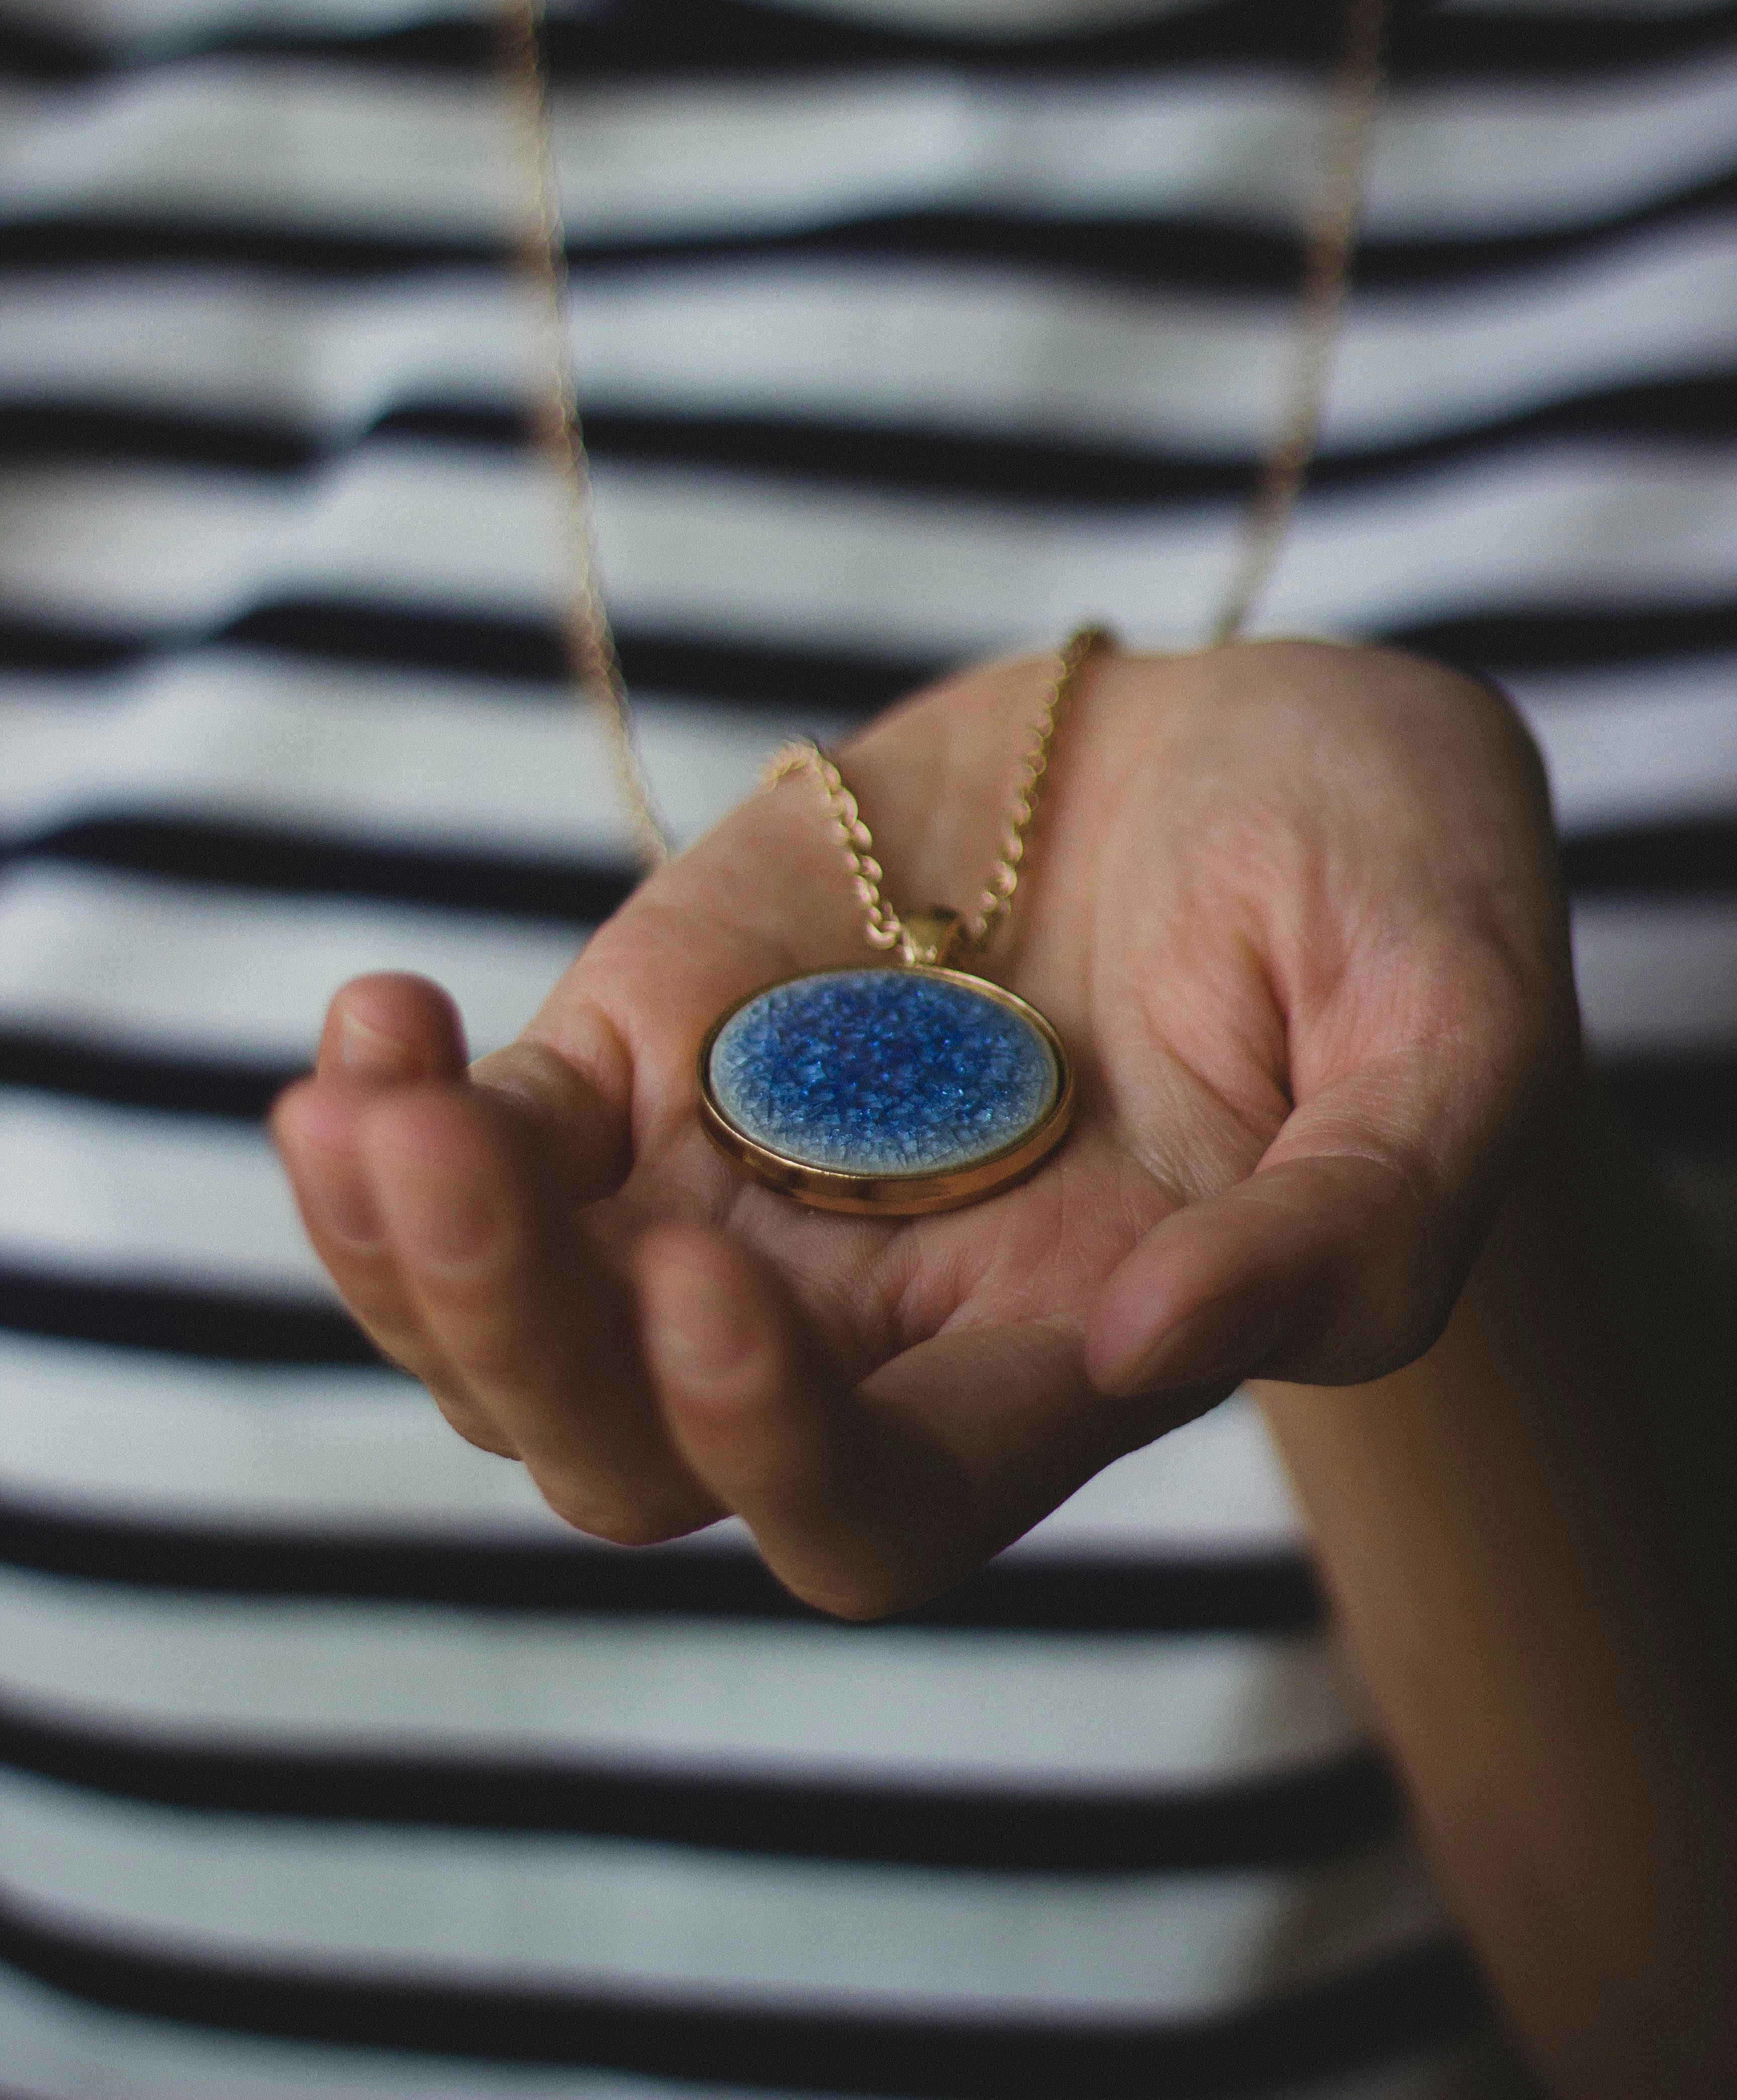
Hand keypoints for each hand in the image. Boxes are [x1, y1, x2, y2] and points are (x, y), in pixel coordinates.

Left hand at [272, 641, 1577, 1617]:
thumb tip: (1148, 1354)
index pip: (876, 1505)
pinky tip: (366, 1032)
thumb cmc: (1389, 897)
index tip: (707, 1280)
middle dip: (522, 1344)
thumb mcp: (1452, 1045)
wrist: (1259, 747)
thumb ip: (1353, 1222)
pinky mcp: (656, 1052)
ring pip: (513, 1327)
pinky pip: (481, 1146)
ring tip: (366, 1087)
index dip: (769, 1445)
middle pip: (634, 1451)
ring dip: (402, 1241)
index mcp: (1059, 1358)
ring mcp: (741, 1184)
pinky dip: (395, 1120)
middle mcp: (874, 1313)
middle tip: (456, 1164)